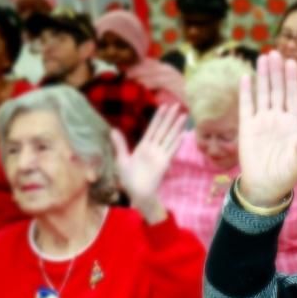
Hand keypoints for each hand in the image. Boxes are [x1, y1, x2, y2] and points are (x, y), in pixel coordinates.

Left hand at [111, 103, 186, 221]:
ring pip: (169, 137)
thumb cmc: (130, 179)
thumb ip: (120, 144)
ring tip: (183, 116)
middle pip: (163, 129)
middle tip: (176, 105)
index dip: (158, 117)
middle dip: (169, 117)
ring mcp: (160, 155)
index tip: (163, 106)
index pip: (153, 128)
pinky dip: (176, 143)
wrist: (138, 193)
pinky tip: (182, 134)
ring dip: (176, 127)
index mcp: (144, 146)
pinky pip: (171, 150)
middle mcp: (154, 148)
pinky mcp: (164, 163)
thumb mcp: (122, 159)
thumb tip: (113, 130)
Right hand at [237, 52, 296, 205]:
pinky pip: (247, 106)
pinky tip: (246, 77)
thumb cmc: (285, 176)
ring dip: (264, 76)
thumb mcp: (296, 165)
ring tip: (263, 57)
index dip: (293, 80)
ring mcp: (262, 122)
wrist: (264, 187)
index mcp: (293, 125)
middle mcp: (278, 119)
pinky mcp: (247, 127)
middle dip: (277, 72)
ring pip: (263, 94)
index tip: (292, 62)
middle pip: (278, 90)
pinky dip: (247, 92)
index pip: (294, 97)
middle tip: (275, 52)